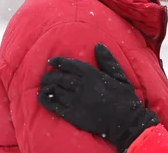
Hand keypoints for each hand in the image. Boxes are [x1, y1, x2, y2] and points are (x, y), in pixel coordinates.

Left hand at [38, 43, 159, 152]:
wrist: (125, 121)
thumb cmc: (124, 98)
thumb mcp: (120, 76)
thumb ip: (108, 61)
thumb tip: (98, 45)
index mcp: (93, 75)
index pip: (71, 65)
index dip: (59, 62)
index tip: (51, 61)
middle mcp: (82, 86)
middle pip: (60, 77)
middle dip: (50, 75)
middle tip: (45, 75)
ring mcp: (76, 101)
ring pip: (55, 90)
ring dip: (47, 86)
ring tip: (44, 85)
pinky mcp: (72, 115)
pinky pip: (54, 106)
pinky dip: (46, 100)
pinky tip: (42, 97)